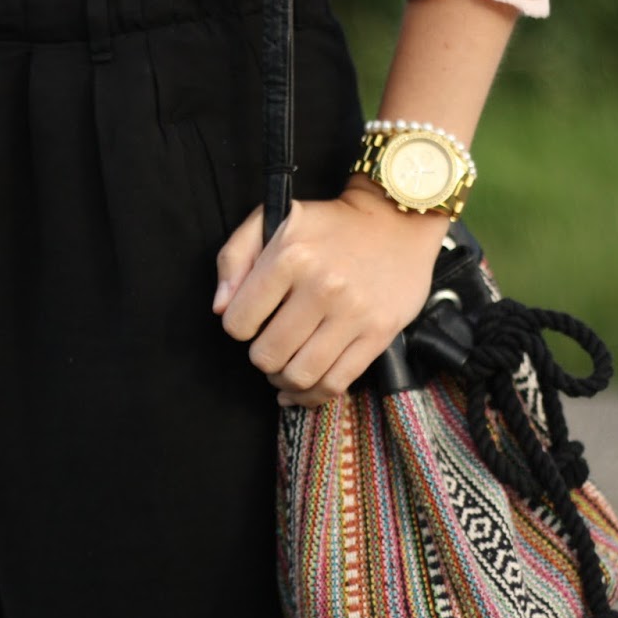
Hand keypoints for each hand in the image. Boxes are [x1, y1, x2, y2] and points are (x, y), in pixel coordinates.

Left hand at [213, 177, 449, 406]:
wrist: (396, 221)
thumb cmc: (328, 225)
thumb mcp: (273, 220)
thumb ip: (234, 258)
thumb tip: (220, 308)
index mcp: (290, 257)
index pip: (239, 323)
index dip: (239, 327)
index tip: (252, 321)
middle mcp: (323, 286)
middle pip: (268, 356)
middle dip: (262, 358)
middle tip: (270, 347)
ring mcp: (354, 313)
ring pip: (300, 376)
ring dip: (283, 381)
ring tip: (284, 370)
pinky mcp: (378, 334)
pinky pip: (335, 384)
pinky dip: (312, 397)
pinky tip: (302, 390)